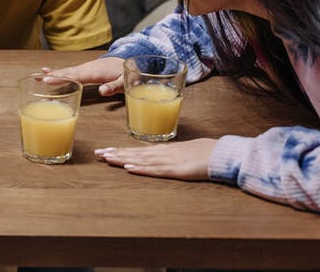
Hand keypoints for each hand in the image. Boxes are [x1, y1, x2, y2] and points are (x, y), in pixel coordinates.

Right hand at [44, 57, 125, 95]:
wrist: (124, 60)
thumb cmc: (125, 73)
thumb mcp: (124, 81)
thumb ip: (114, 87)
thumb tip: (102, 91)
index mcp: (95, 72)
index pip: (76, 76)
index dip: (62, 79)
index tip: (49, 80)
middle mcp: (86, 69)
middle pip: (67, 73)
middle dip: (52, 76)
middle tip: (37, 79)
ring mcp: (83, 68)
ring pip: (65, 71)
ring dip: (51, 74)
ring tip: (36, 76)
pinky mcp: (82, 70)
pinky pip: (67, 71)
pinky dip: (56, 71)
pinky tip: (46, 71)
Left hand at [95, 138, 216, 180]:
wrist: (222, 153)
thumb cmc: (204, 152)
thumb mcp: (182, 151)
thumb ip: (169, 154)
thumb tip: (156, 156)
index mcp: (163, 150)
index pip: (136, 150)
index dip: (120, 150)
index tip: (104, 151)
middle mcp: (162, 153)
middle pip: (134, 153)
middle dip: (115, 153)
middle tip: (97, 154)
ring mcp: (168, 161)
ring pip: (140, 160)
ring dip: (123, 159)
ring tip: (107, 158)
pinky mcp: (176, 170)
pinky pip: (155, 170)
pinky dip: (141, 169)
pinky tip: (129, 168)